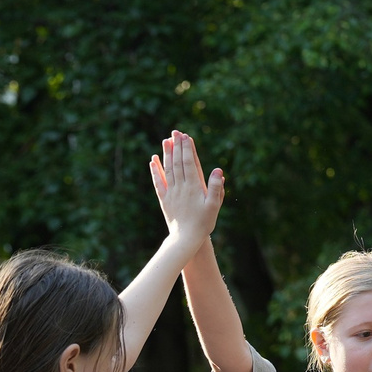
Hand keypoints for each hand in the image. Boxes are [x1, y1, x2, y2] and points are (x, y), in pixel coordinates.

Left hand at [147, 129, 226, 245]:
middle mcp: (180, 187)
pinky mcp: (165, 199)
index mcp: (193, 187)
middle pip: (178, 162)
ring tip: (165, 140)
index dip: (187, 148)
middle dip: (177, 146)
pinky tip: (153, 160)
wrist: (185, 239)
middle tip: (175, 132)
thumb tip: (218, 170)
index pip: (190, 163)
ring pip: (168, 169)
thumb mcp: (214, 206)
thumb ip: (215, 188)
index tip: (186, 136)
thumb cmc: (203, 224)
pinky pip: (158, 182)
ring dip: (166, 154)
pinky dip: (155, 170)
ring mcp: (171, 192)